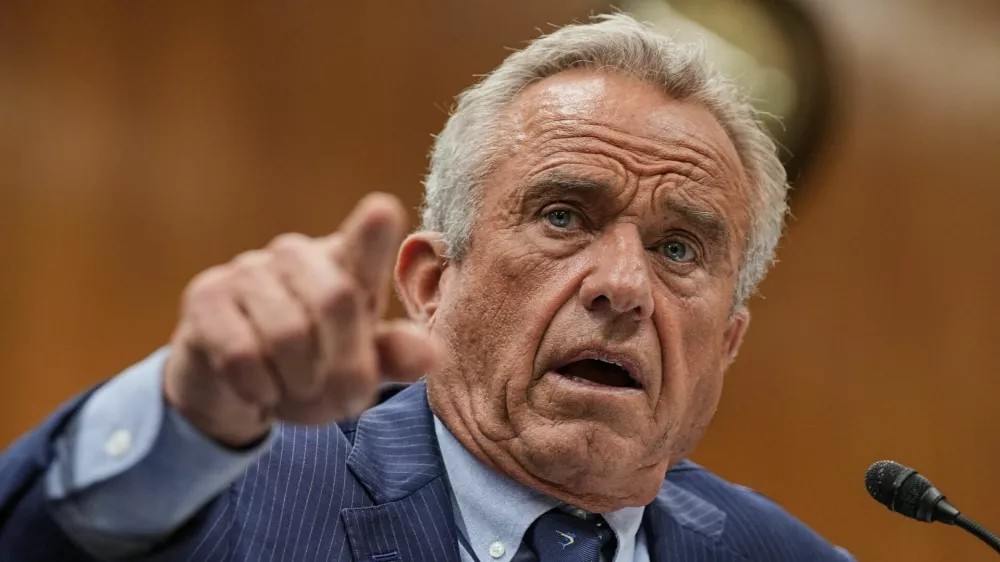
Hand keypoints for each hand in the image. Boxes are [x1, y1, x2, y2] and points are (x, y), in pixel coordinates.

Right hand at [162, 193, 438, 446]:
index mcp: (347, 265)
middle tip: (343, 397)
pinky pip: (242, 353)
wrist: (232, 386)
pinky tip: (260, 389)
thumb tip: (431, 353)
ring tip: (297, 390)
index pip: (366, 241)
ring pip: (287, 333)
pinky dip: (260, 388)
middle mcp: (298, 254)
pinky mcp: (206, 295)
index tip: (382, 212)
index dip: (373, 232)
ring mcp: (249, 269)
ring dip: (300, 382)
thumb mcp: (358, 368)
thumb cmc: (309, 368)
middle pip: (337, 301)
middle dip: (345, 365)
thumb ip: (393, 358)